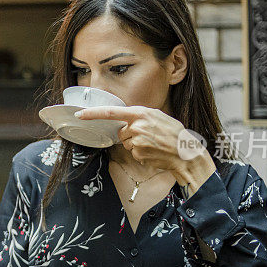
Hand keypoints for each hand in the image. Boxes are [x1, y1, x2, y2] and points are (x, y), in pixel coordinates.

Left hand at [75, 105, 215, 190]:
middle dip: (130, 135)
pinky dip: (142, 154)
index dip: (93, 113)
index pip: (111, 112)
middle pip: (121, 133)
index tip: (79, 114)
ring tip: (153, 144)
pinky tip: (154, 152)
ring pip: (127, 144)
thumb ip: (140, 117)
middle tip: (149, 137)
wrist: (186, 152)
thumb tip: (126, 121)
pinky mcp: (139, 153)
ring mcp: (137, 141)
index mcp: (140, 113)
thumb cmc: (173, 133)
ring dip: (137, 145)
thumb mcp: (158, 116)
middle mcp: (136, 126)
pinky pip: (134, 153)